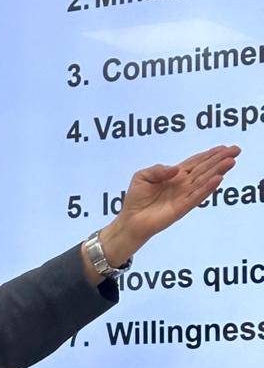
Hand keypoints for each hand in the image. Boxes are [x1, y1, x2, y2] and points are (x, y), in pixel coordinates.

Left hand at [99, 143, 240, 268]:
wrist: (130, 220)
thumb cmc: (136, 199)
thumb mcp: (142, 176)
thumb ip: (158, 170)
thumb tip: (175, 170)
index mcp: (175, 176)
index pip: (196, 162)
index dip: (210, 154)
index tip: (224, 147)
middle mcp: (183, 184)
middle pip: (205, 169)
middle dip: (220, 159)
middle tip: (236, 150)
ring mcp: (183, 196)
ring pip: (204, 181)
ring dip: (218, 171)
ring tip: (230, 162)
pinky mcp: (181, 208)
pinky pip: (197, 197)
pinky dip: (207, 188)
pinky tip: (218, 179)